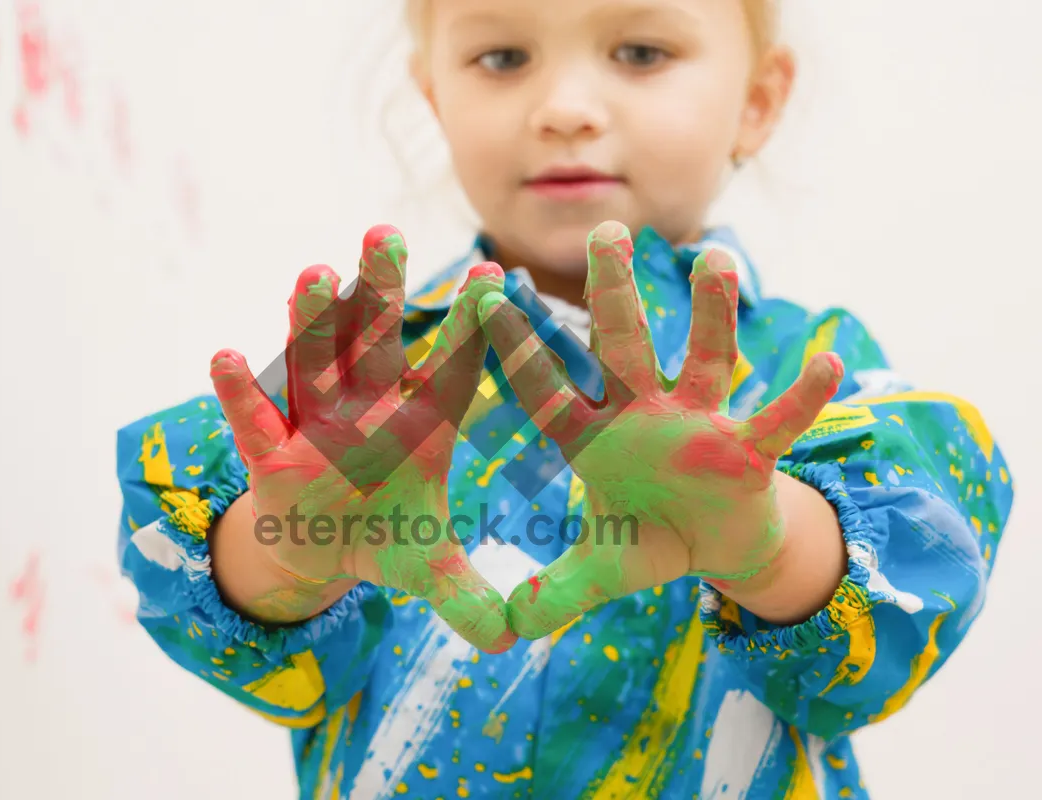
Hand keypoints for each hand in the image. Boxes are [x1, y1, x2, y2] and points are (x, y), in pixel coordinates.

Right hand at [209, 225, 517, 652]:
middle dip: (379, 293)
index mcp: (421, 426)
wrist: (318, 546)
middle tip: (386, 237)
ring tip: (315, 276)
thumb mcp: (424, 568)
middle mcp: (368, 409)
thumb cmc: (381, 537)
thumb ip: (465, 595)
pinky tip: (226, 358)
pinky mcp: (268, 452)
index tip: (497, 279)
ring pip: (313, 363)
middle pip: (375, 343)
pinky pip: (254, 418)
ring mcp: (315, 424)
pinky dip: (239, 393)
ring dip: (311, 323)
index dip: (473, 329)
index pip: (452, 370)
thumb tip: (509, 640)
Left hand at [476, 220, 843, 638]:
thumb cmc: (652, 537)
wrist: (716, 545)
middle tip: (604, 233)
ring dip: (713, 314)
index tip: (486, 292)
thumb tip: (511, 626)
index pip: (548, 386)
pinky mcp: (751, 450)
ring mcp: (701, 424)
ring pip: (708, 359)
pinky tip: (827, 365)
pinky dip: (803, 397)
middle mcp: (645, 414)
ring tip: (716, 261)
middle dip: (614, 293)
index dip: (519, 345)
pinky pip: (779, 420)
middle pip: (625, 345)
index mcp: (594, 436)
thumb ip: (558, 590)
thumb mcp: (602, 567)